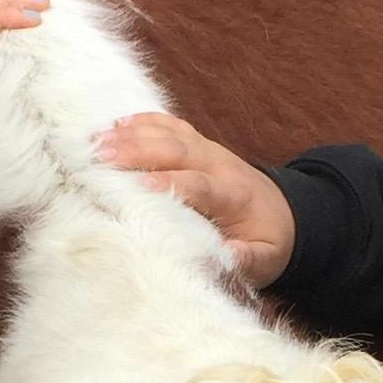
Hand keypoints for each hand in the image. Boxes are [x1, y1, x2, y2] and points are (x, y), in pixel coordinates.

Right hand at [93, 111, 295, 284]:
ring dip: (132, 134)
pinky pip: (170, 125)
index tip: (140, 186)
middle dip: (138, 151)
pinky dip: (143, 122)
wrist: (285, 213)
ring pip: (170, 133)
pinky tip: (115, 125)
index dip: (171, 182)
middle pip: (177, 150)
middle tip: (101, 156)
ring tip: (96, 140)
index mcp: (234, 196)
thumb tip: (223, 257)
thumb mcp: (265, 259)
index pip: (200, 184)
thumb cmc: (268, 240)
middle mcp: (220, 165)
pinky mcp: (199, 144)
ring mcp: (208, 150)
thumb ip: (246, 258)